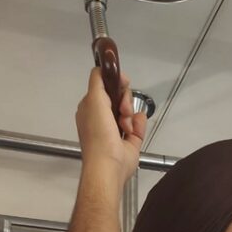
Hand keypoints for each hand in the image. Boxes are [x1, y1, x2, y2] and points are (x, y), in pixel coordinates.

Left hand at [75, 68, 145, 188]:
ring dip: (131, 115)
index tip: (123, 81)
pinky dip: (139, 125)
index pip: (104, 86)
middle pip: (120, 96)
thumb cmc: (98, 133)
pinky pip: (139, 123)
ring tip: (126, 126)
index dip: (115, 81)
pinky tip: (132, 132)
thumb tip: (102, 67)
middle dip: (125, 100)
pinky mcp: (131, 138)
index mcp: (91, 107)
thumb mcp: (94, 100)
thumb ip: (97, 81)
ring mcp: (117, 127)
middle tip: (123, 110)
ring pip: (131, 109)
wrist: (109, 164)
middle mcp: (103, 115)